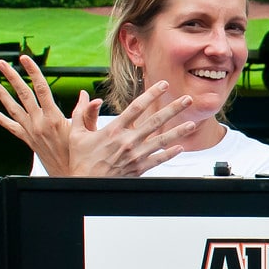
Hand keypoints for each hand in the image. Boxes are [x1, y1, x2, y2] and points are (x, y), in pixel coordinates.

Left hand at [0, 56, 75, 172]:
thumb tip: (90, 96)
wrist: (68, 175)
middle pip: (22, 94)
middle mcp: (38, 123)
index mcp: (53, 118)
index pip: (41, 89)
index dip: (32, 72)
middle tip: (1, 63)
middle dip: (11, 76)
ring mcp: (30, 131)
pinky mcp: (27, 140)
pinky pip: (10, 127)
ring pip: (11, 108)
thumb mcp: (85, 131)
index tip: (25, 59)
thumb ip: (86, 112)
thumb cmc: (79, 154)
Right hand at [62, 80, 197, 176]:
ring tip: (193, 123)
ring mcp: (135, 155)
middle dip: (173, 109)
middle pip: (155, 121)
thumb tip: (84, 95)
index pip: (137, 107)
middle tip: (187, 99)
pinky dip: (170, 154)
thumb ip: (81, 112)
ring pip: (161, 141)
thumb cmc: (81, 160)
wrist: (86, 185)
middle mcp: (128, 140)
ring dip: (179, 131)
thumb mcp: (76, 134)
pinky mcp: (139, 168)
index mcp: (114, 129)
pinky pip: (158, 160)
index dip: (152, 94)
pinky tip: (181, 148)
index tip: (164, 84)